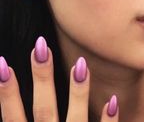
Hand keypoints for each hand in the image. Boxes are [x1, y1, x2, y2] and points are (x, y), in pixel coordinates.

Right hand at [0, 38, 118, 121]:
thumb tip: (13, 91)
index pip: (12, 117)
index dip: (7, 92)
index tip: (3, 64)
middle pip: (43, 109)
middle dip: (41, 77)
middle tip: (41, 47)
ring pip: (76, 118)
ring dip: (78, 91)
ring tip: (81, 64)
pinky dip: (107, 120)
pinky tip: (113, 99)